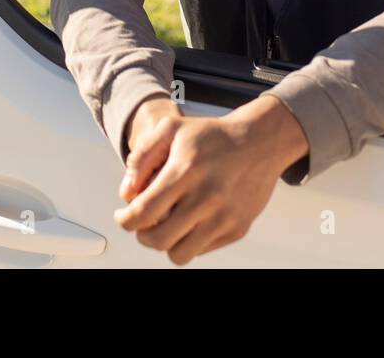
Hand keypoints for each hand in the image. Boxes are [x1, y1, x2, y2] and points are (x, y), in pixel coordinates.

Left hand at [114, 95, 307, 264]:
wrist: (260, 142)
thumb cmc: (213, 136)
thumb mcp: (171, 129)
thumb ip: (141, 157)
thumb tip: (127, 192)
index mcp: (186, 171)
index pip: (143, 212)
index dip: (125, 220)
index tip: (123, 216)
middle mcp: (207, 197)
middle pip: (158, 240)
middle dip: (142, 234)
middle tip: (143, 223)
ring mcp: (224, 217)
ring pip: (180, 254)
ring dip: (166, 243)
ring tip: (166, 224)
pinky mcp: (237, 229)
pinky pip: (202, 250)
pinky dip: (190, 240)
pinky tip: (190, 220)